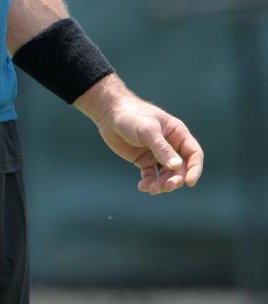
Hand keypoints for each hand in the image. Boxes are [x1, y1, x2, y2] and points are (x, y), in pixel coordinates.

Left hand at [78, 77, 203, 194]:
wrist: (109, 114)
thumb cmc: (131, 116)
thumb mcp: (148, 130)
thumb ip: (162, 148)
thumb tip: (177, 167)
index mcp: (178, 134)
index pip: (194, 154)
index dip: (195, 169)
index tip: (190, 182)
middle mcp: (171, 146)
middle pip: (181, 168)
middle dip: (175, 180)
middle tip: (166, 187)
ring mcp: (157, 154)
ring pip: (166, 175)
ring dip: (162, 184)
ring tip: (152, 189)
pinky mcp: (144, 161)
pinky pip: (151, 176)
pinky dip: (149, 183)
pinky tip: (142, 186)